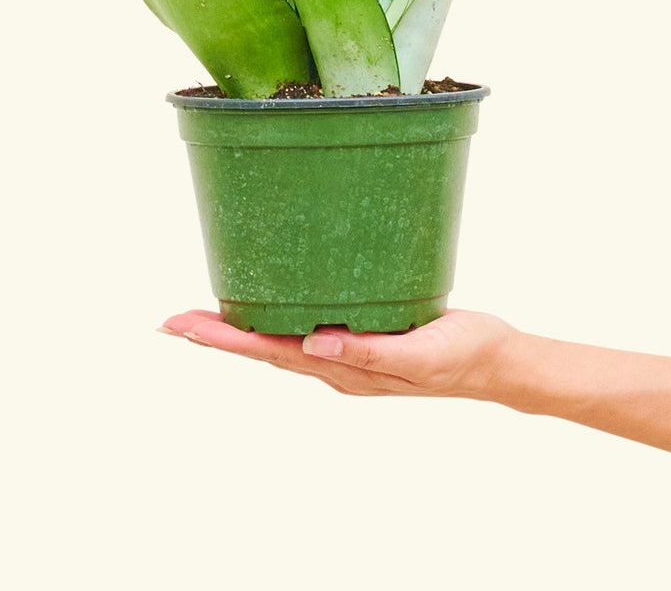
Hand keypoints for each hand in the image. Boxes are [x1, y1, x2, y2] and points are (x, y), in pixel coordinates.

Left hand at [159, 308, 516, 398]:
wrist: (497, 361)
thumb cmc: (462, 354)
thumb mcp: (420, 352)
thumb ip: (369, 350)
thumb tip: (313, 344)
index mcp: (343, 369)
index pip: (269, 353)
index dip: (223, 340)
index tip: (181, 326)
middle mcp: (336, 363)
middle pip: (263, 349)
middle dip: (217, 335)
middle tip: (172, 319)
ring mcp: (347, 353)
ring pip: (281, 341)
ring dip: (241, 330)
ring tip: (204, 315)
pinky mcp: (363, 334)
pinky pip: (308, 326)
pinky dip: (278, 317)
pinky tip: (273, 302)